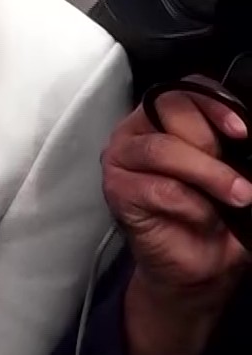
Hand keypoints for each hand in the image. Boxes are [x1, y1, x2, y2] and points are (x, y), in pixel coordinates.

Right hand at [103, 83, 251, 296]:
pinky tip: (202, 217)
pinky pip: (159, 188)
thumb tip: (249, 133)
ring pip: (164, 149)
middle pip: (173, 111)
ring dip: (210, 175)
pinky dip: (191, 205)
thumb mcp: (232, 168)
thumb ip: (232, 145)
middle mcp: (138, 130)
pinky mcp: (116, 190)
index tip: (242, 131)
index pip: (186, 89)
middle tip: (236, 179)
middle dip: (212, 145)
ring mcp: (121, 158)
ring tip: (238, 196)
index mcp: (165, 116)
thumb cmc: (216, 213)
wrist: (200, 265)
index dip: (216, 105)